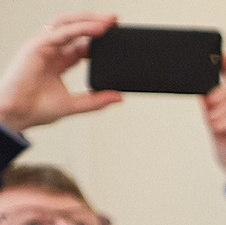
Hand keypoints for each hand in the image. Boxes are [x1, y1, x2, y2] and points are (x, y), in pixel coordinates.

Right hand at [0, 13, 120, 132]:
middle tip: (116, 21)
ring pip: (67, 23)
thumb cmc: (36, 109)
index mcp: (59, 61)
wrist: (16, 114)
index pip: (81, 43)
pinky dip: (81, 28)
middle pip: (74, 28)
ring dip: (89, 19)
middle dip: (95, 22)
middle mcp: (50, 50)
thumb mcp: (74, 104)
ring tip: (109, 20)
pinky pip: (61, 32)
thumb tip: (119, 97)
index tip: (117, 37)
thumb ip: (97, 100)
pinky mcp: (36, 46)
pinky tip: (98, 29)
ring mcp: (42, 46)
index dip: (98, 38)